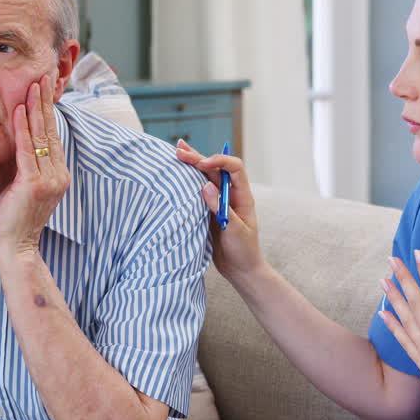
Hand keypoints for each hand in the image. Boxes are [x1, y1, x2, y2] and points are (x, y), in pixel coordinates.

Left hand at [0, 78, 69, 260]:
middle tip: (44, 75)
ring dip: (37, 107)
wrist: (13, 250)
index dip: (47, 111)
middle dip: (47, 102)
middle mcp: (59, 174)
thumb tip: (13, 140)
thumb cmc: (11, 221)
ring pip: (42, 136)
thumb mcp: (20, 187)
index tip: (42, 88)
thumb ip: (21, 164)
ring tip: (34, 83)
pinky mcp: (36, 184)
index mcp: (57, 175)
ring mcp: (50, 179)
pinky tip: (20, 109)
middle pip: (51, 130)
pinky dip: (24, 128)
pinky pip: (29, 150)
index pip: (52, 136)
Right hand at [174, 140, 264, 281]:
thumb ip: (221, 208)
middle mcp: (230, 195)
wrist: (240, 270)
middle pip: (215, 170)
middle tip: (179, 150)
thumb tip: (205, 186)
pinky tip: (176, 175)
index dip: (219, 162)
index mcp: (243, 196)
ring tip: (177, 152)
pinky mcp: (207, 211)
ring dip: (191, 166)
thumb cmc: (244, 251)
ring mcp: (218, 202)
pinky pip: (196, 193)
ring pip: (204, 178)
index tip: (203, 164)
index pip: (234, 169)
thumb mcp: (234, 231)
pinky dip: (187, 183)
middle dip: (198, 158)